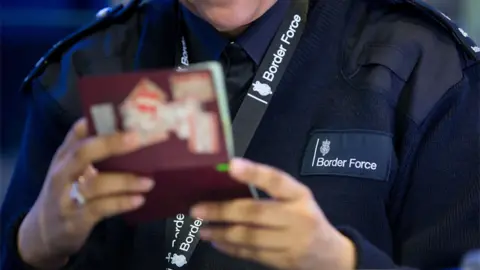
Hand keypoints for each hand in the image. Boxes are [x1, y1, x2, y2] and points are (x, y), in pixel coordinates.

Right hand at [18, 118, 154, 268]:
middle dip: (111, 144)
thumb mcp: (70, 169)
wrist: (42, 232)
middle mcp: (63, 173)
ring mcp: (67, 197)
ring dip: (125, 181)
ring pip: (95, 184)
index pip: (78, 133)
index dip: (99, 123)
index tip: (124, 115)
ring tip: (149, 181)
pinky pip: (100, 208)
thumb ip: (88, 150)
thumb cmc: (65, 192)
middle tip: (137, 139)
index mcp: (64, 157)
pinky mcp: (76, 219)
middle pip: (83, 153)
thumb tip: (114, 127)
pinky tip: (139, 199)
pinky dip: (121, 203)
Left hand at [190, 158, 355, 269]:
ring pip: (250, 237)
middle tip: (197, 209)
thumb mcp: (296, 199)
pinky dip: (231, 248)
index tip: (231, 165)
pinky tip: (216, 241)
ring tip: (202, 228)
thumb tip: (227, 181)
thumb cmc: (306, 218)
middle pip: (256, 212)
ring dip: (222, 232)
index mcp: (299, 195)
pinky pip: (251, 254)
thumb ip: (270, 191)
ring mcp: (291, 242)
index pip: (277, 181)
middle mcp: (297, 217)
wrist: (332, 255)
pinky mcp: (283, 261)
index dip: (254, 172)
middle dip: (223, 211)